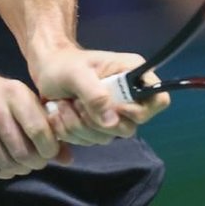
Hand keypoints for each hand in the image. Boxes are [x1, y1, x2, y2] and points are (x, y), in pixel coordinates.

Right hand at [0, 73, 71, 178]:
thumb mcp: (17, 99)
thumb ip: (43, 124)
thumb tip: (68, 158)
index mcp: (13, 92)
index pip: (39, 129)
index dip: (49, 149)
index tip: (49, 153)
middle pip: (24, 151)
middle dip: (34, 163)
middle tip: (35, 161)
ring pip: (7, 162)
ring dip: (19, 169)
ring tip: (20, 163)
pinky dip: (3, 171)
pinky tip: (5, 165)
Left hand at [29, 47, 170, 145]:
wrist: (46, 69)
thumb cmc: (62, 64)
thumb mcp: (76, 73)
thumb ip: (95, 94)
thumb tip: (112, 122)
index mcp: (133, 74)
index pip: (159, 100)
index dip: (138, 110)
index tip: (113, 106)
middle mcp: (129, 96)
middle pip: (130, 126)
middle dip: (97, 120)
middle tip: (77, 103)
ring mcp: (114, 113)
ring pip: (107, 136)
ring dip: (79, 126)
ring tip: (63, 105)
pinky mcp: (98, 126)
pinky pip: (91, 141)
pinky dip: (72, 132)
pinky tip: (61, 114)